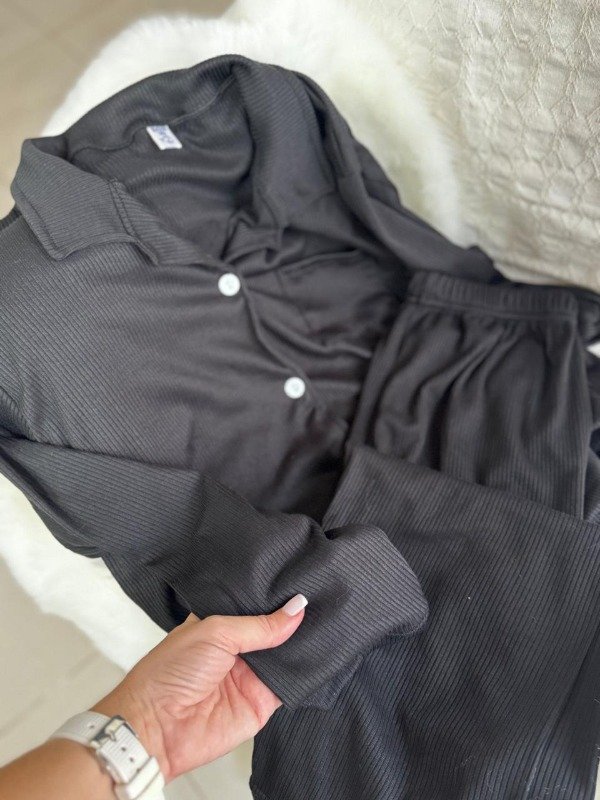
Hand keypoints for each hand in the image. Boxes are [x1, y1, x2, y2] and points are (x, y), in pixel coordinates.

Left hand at [92, 594, 306, 782]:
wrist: (158, 726)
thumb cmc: (171, 672)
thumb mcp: (216, 632)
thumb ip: (260, 624)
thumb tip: (297, 608)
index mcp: (221, 623)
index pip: (255, 604)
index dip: (276, 595)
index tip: (303, 577)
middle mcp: (238, 647)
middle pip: (275, 628)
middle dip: (294, 617)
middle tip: (323, 596)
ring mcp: (251, 675)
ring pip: (287, 655)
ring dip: (303, 643)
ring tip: (328, 619)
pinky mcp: (263, 702)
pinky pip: (291, 684)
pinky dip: (305, 672)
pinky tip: (321, 653)